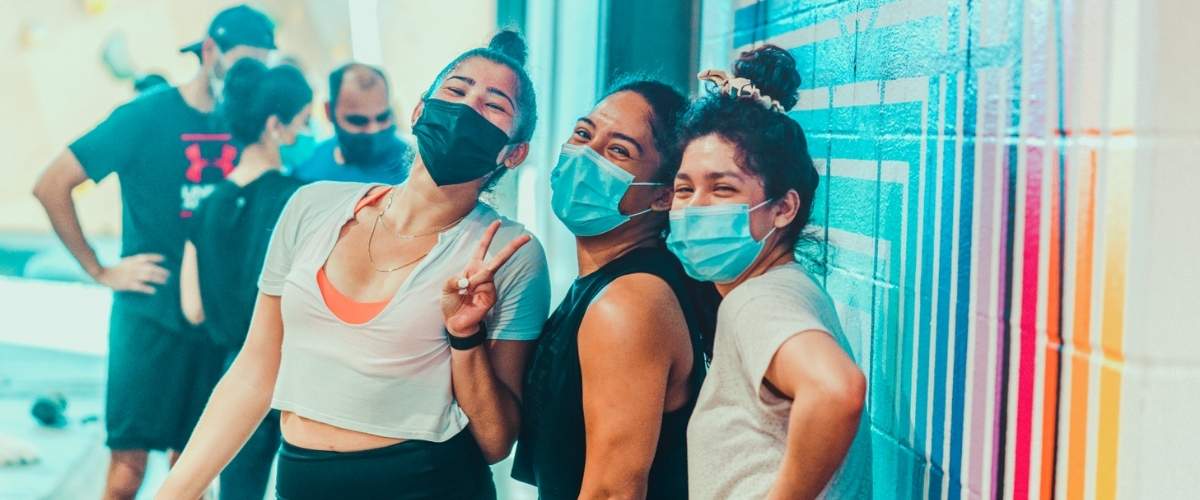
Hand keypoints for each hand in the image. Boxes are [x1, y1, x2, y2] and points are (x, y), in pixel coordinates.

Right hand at [95, 253, 168, 293]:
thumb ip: (138, 261)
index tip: (164, 259)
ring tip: (165, 281)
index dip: (156, 257)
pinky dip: (147, 289)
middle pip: (151, 268)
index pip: (147, 257)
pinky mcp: (128, 284)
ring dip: (158, 279)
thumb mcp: (128, 261)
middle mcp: (134, 267)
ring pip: (148, 277)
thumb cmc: (118, 268)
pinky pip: (140, 287)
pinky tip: (154, 291)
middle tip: (169, 274)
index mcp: (133, 260)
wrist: (104, 274)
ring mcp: (131, 276)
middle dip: (161, 271)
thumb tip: (151, 262)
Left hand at [441, 221, 530, 335]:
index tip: (498, 222)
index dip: (489, 235)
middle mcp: (483, 275)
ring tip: (464, 291)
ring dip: (473, 280)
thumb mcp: (447, 287)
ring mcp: (489, 286)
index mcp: (472, 268)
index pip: (482, 248)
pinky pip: (485, 285)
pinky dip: (475, 288)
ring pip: (486, 273)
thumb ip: (454, 279)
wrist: (456, 323)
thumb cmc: (451, 304)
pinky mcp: (491, 296)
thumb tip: (468, 279)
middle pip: (501, 258)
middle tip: (527, 237)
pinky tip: (470, 296)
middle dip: (513, 246)